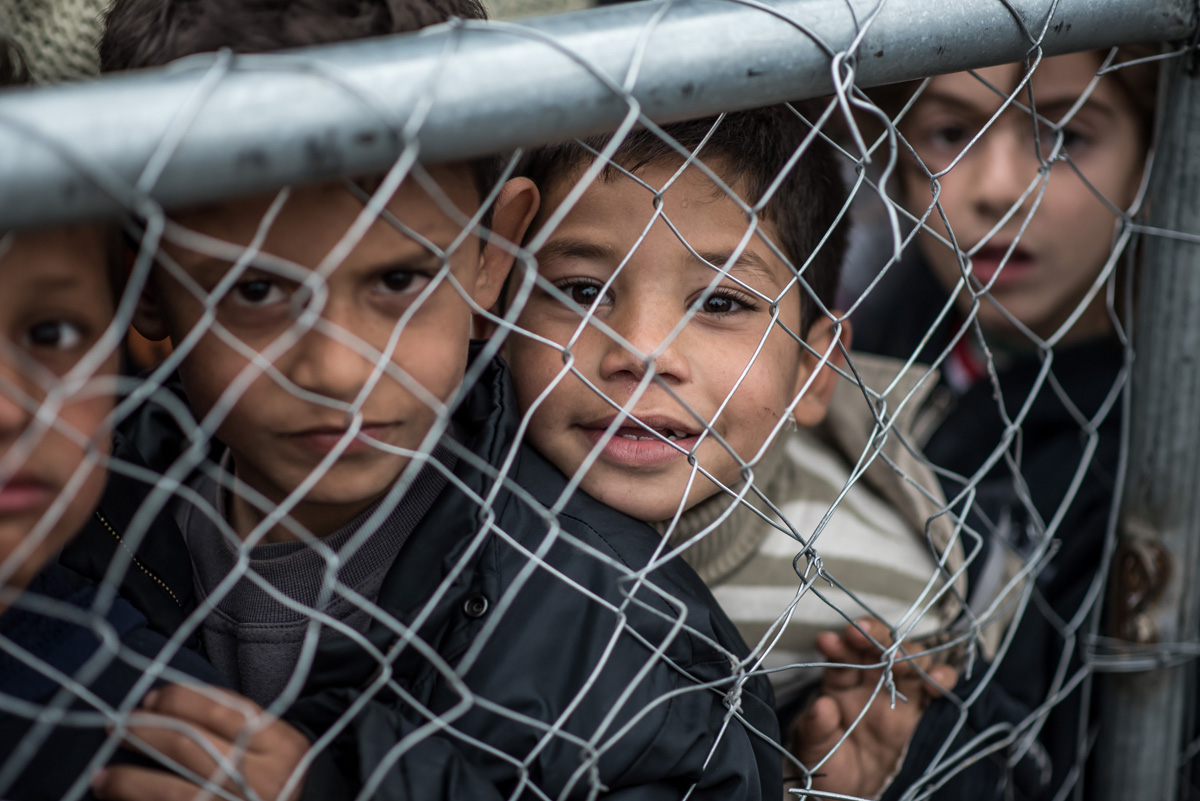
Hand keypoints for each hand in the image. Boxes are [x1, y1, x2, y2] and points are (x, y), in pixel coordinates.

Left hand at [92, 684, 310, 800]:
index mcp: (282, 746)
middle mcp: (263, 780)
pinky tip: (115, 797)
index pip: (222, 710)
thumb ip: (236, 725)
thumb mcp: (271, 748)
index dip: (179, 699)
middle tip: (118, 726)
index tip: (151, 697)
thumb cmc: (270, 784)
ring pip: (167, 790)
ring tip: (102, 772)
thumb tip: (164, 703)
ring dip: (125, 778)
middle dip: (144, 731)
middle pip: (188, 744)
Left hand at [784, 619, 956, 799]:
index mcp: (840, 685)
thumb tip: (821, 706)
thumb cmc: (829, 766)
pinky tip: (938, 680)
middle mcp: (869, 683)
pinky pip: (935, 690)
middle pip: (877, 649)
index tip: (829, 641)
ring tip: (899, 661)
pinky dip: (941, 679)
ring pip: (909, 662)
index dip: (837, 646)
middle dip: (872, 637)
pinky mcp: (921, 713)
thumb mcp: (812, 749)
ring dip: (908, 655)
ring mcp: (897, 695)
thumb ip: (815, 728)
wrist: (855, 795)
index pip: (841, 656)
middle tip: (862, 635)